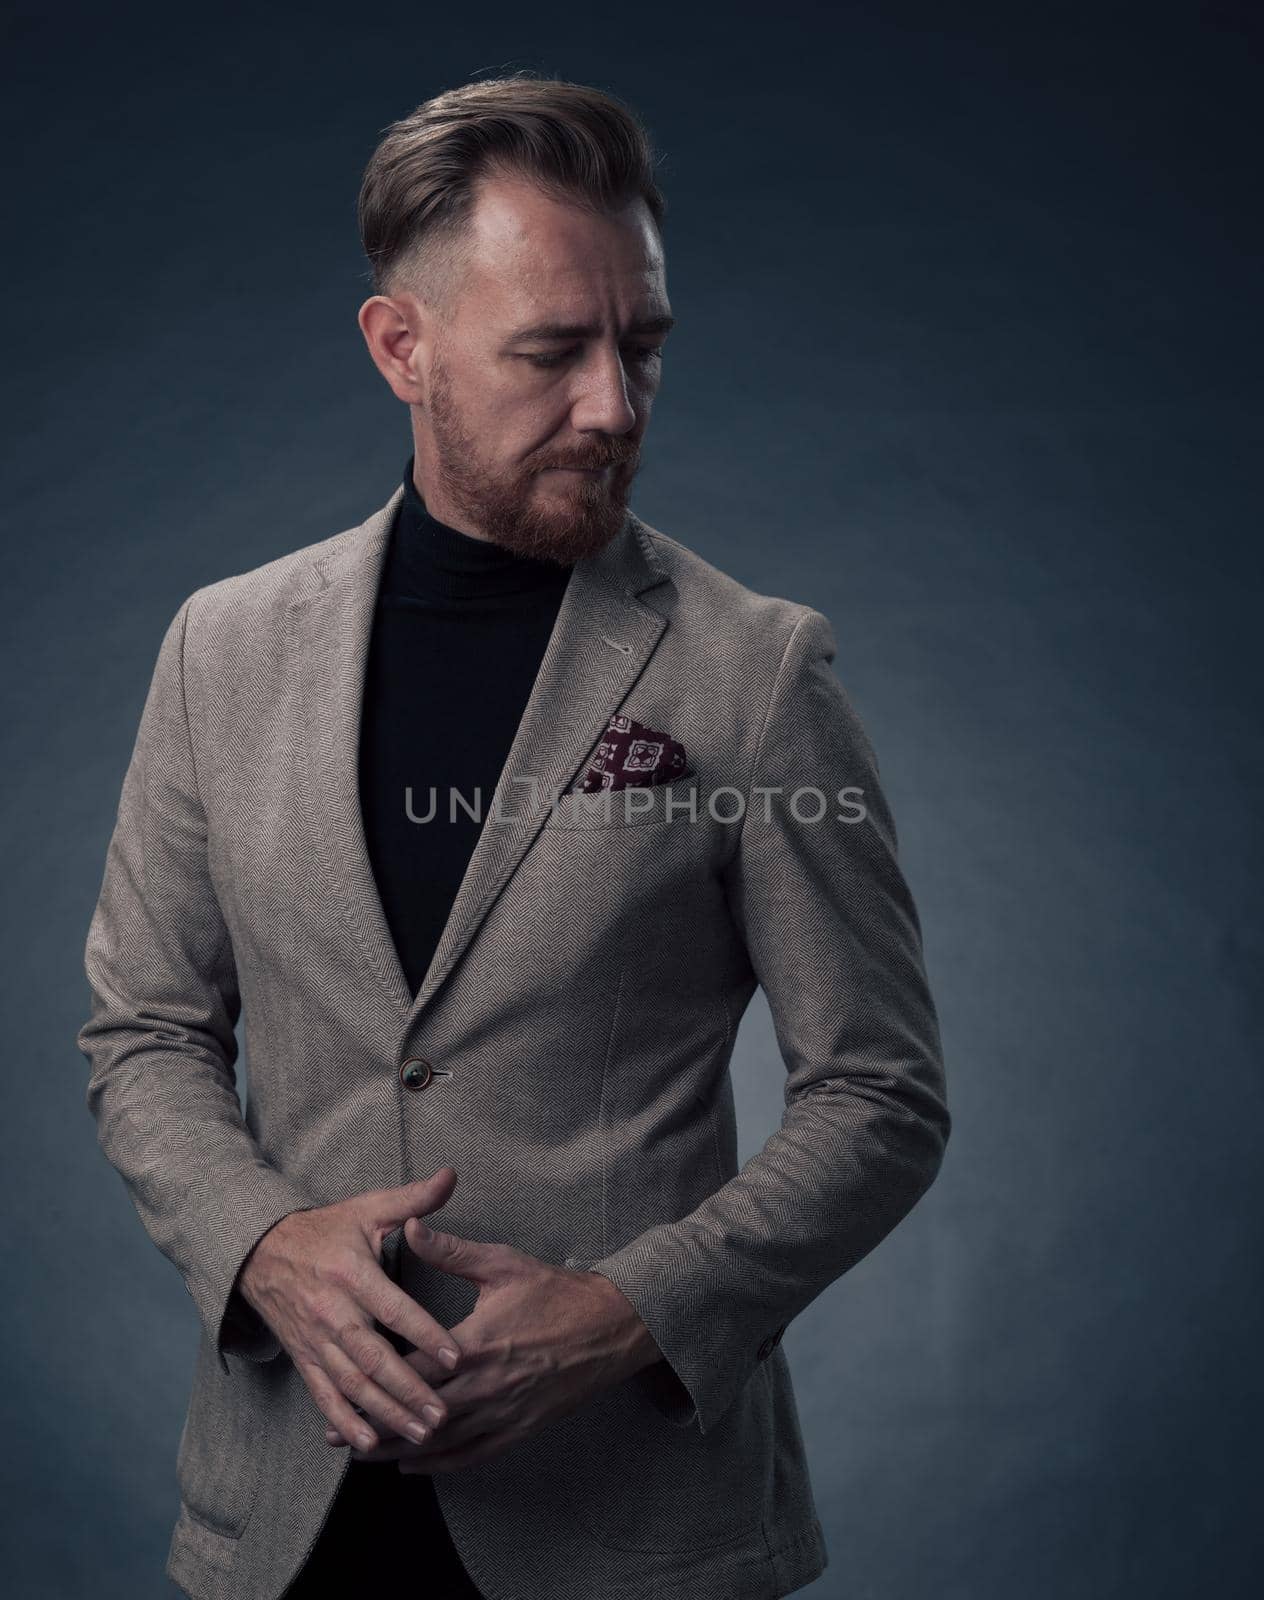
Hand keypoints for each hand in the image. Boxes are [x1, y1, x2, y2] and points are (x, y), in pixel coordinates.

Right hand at [237, 1167, 464, 1452]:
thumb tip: (452, 1175)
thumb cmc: (326, 1230)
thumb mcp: (368, 1208)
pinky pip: (324, 1394)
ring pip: (353, 1383)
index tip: (456, 1356)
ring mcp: (315, 1339)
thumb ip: (413, 1199)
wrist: (259, 1251)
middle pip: (374, 1357)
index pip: (393, 1309)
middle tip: (443, 1413)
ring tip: (421, 1432)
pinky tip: (369, 1442)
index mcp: (352, 1273)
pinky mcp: (303, 1357)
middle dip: (409, 1389)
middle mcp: (332, 1311)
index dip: (424, 1333)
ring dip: (386, 1411)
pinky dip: (344, 1421)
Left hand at [323, 1221, 662, 1471]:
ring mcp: (504, 1412)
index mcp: (477, 1342)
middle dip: (378, 1427)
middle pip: (419, 1415)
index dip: (375, 1381)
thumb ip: (450, 1251)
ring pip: (441, 1442)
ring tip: (366, 1456)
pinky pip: (473, 1456)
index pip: (414, 1369)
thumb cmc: (557, 1292)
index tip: (343, 1386)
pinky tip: (415, 1465)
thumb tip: (407, 1228)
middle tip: (338, 1436)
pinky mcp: (520, 1429)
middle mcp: (486, 1385)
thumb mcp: (503, 1264)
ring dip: (401, 1451)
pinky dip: (440, 1465)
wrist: (612, 1326)